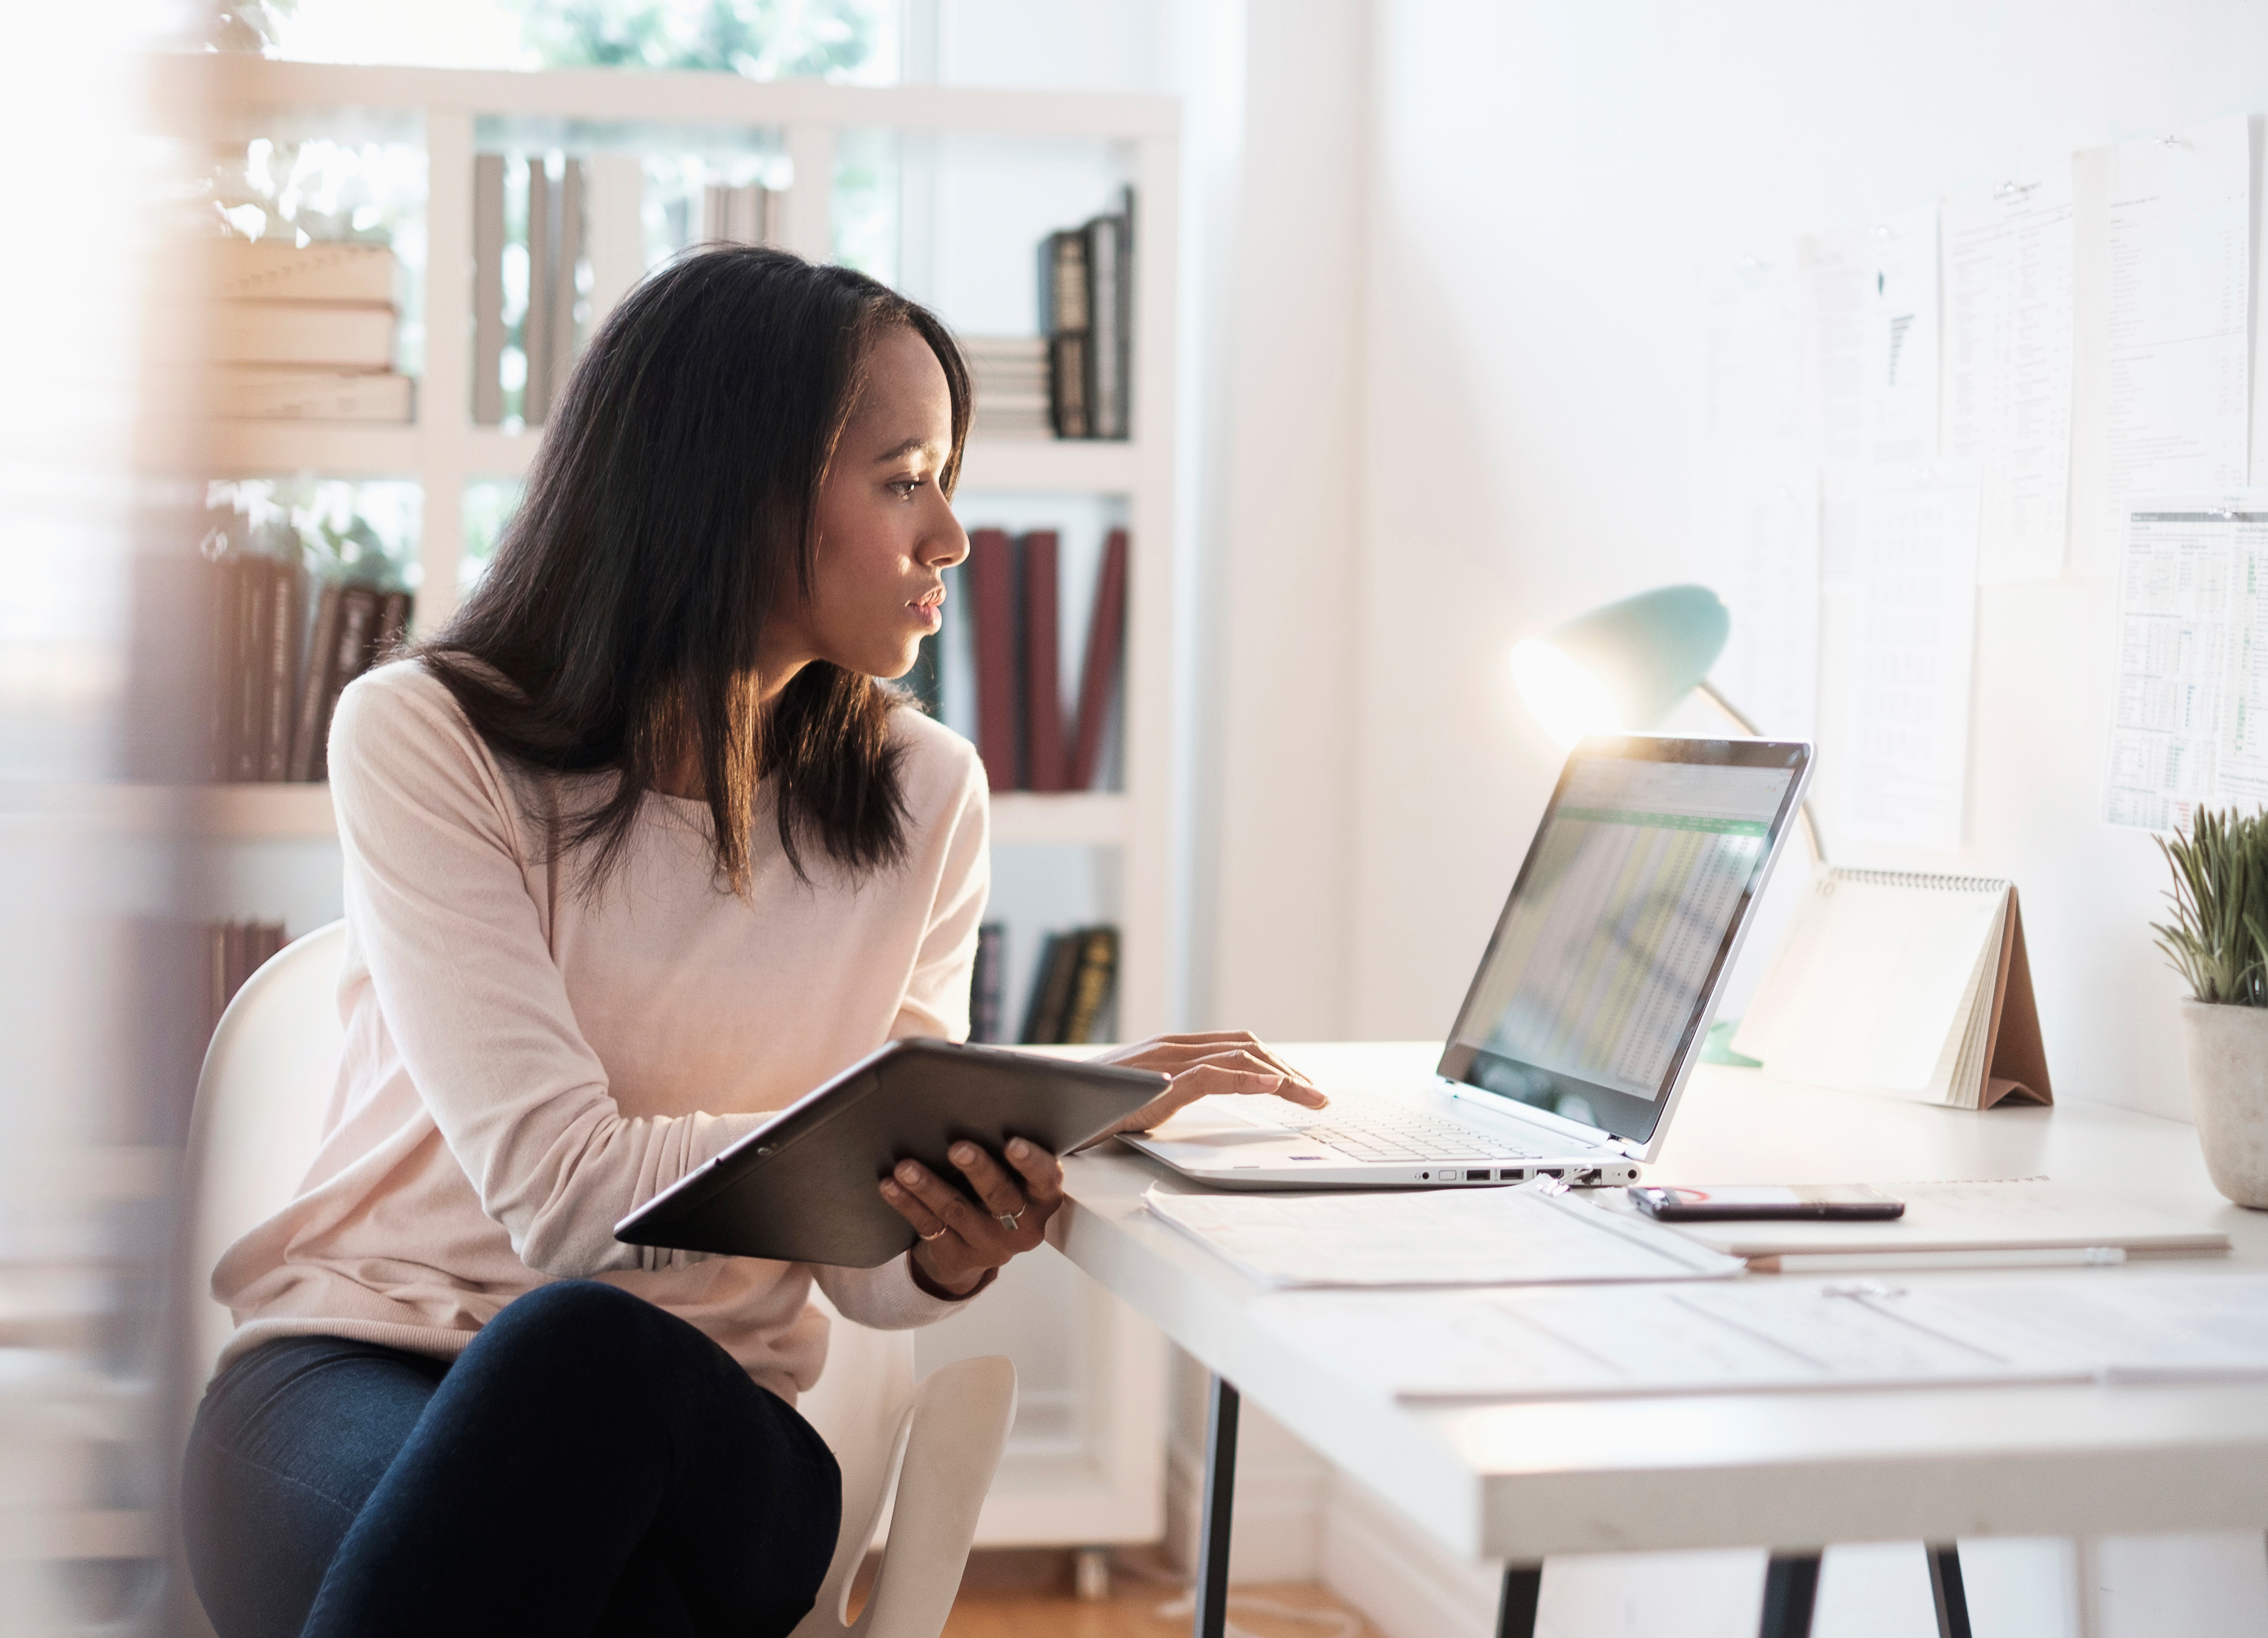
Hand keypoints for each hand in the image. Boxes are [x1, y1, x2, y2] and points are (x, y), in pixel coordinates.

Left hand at [879, 1136, 1063, 1297]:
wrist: (976, 1248)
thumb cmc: (997, 1195)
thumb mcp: (1016, 1179)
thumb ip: (1007, 1153)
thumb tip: (980, 1105)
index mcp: (1043, 1199)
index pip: (1046, 1178)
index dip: (1031, 1162)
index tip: (1012, 1144)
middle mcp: (1022, 1226)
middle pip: (999, 1195)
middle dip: (977, 1169)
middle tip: (957, 1148)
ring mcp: (990, 1246)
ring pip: (957, 1211)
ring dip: (929, 1186)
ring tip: (906, 1167)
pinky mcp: (958, 1256)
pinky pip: (929, 1227)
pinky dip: (908, 1204)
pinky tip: (891, 1186)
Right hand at [1086, 1032, 1327, 1142]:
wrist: (1043, 1107)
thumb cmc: (1086, 1107)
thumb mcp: (1138, 1096)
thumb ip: (1167, 1091)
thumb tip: (1187, 1101)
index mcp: (1171, 1050)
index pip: (1237, 1048)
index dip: (1276, 1065)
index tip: (1302, 1090)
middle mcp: (1172, 1047)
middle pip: (1248, 1048)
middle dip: (1290, 1071)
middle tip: (1317, 1099)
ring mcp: (1165, 1061)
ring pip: (1240, 1058)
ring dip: (1284, 1078)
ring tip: (1311, 1099)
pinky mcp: (1157, 1083)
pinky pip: (1213, 1075)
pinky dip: (1249, 1080)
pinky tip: (1274, 1090)